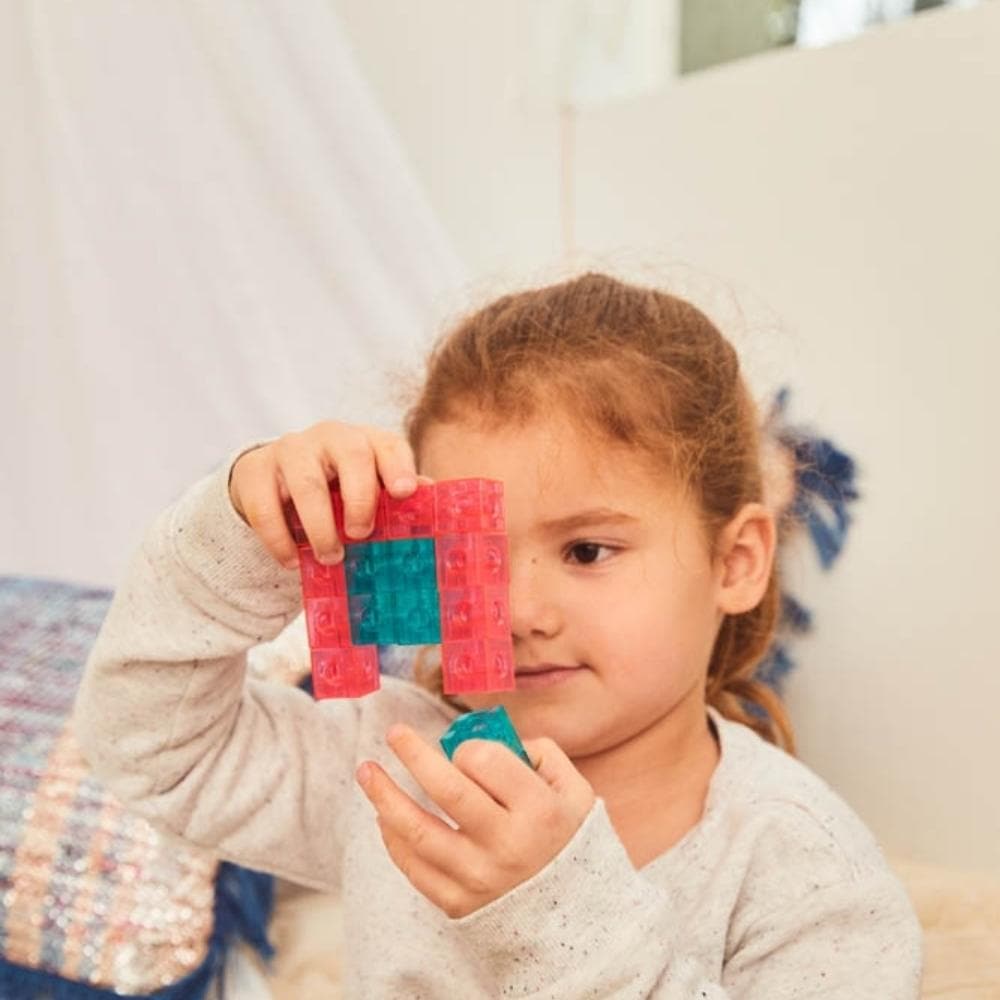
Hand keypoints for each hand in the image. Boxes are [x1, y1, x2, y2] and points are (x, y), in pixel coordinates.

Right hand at [228, 421, 419, 568]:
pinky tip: (290, 560)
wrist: (274, 478)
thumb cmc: (334, 488)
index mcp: (366, 441)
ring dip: (320, 526)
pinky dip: (278, 538)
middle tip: (361, 534)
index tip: (406, 493)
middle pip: (352, 454)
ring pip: (306, 483)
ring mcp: (291, 449)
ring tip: (329, 557)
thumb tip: (430, 501)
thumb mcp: (365, 489)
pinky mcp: (255, 470)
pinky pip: (264, 504)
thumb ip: (393, 497)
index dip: (399, 466)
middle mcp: (330, 437)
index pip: (388, 444)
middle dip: (360, 498)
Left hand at [356, 725, 595, 918]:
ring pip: (417, 830)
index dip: (466, 747)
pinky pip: (413, 867)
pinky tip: (383, 815)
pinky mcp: (458, 904)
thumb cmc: (569, 840)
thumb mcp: (574, 791)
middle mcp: (506, 845)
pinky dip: (393, 838)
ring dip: (384, 795)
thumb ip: (540, 753)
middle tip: (394, 732)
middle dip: (413, 754)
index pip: (484, 761)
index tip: (463, 750)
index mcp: (538, 810)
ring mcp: (479, 878)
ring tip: (366, 770)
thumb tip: (490, 738)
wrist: (575, 919)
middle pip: (446, 790)